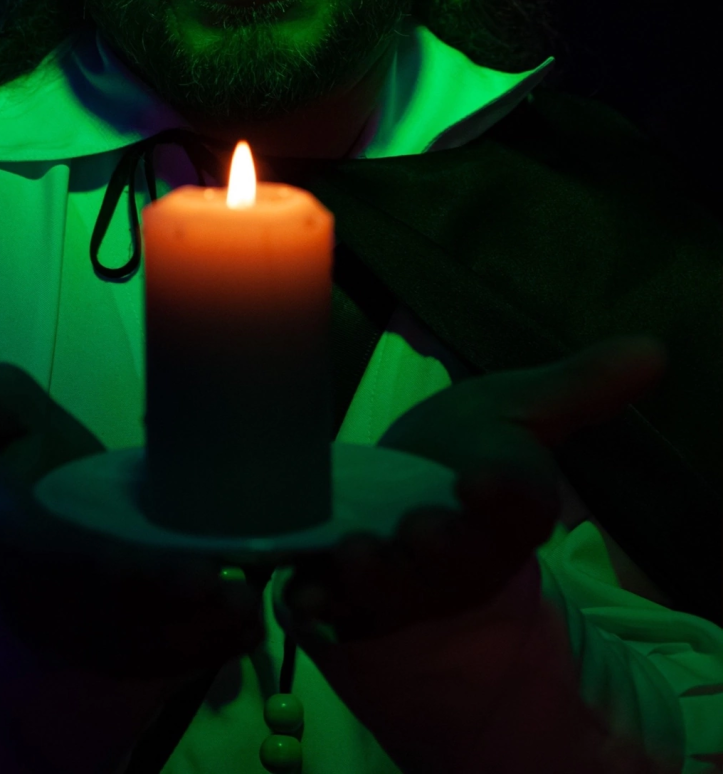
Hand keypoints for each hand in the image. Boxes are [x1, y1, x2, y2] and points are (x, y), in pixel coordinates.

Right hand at [0, 363, 263, 681]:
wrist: (35, 515)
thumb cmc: (36, 465)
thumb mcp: (11, 427)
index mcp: (11, 540)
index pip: (72, 567)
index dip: (136, 577)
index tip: (202, 575)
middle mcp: (37, 598)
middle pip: (113, 620)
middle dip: (181, 617)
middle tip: (246, 598)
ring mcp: (71, 631)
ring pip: (136, 648)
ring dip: (199, 640)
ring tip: (253, 613)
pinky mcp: (103, 648)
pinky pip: (149, 661)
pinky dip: (198, 652)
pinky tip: (242, 630)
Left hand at [281, 334, 666, 644]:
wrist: (399, 503)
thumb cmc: (462, 449)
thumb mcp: (516, 409)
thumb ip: (579, 385)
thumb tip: (654, 346)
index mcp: (507, 511)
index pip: (518, 508)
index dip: (504, 496)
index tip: (480, 475)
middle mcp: (460, 557)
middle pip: (460, 562)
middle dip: (441, 546)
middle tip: (421, 527)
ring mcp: (404, 584)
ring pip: (396, 591)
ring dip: (377, 576)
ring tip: (354, 550)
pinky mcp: (349, 599)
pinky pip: (334, 608)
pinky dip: (317, 600)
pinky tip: (300, 590)